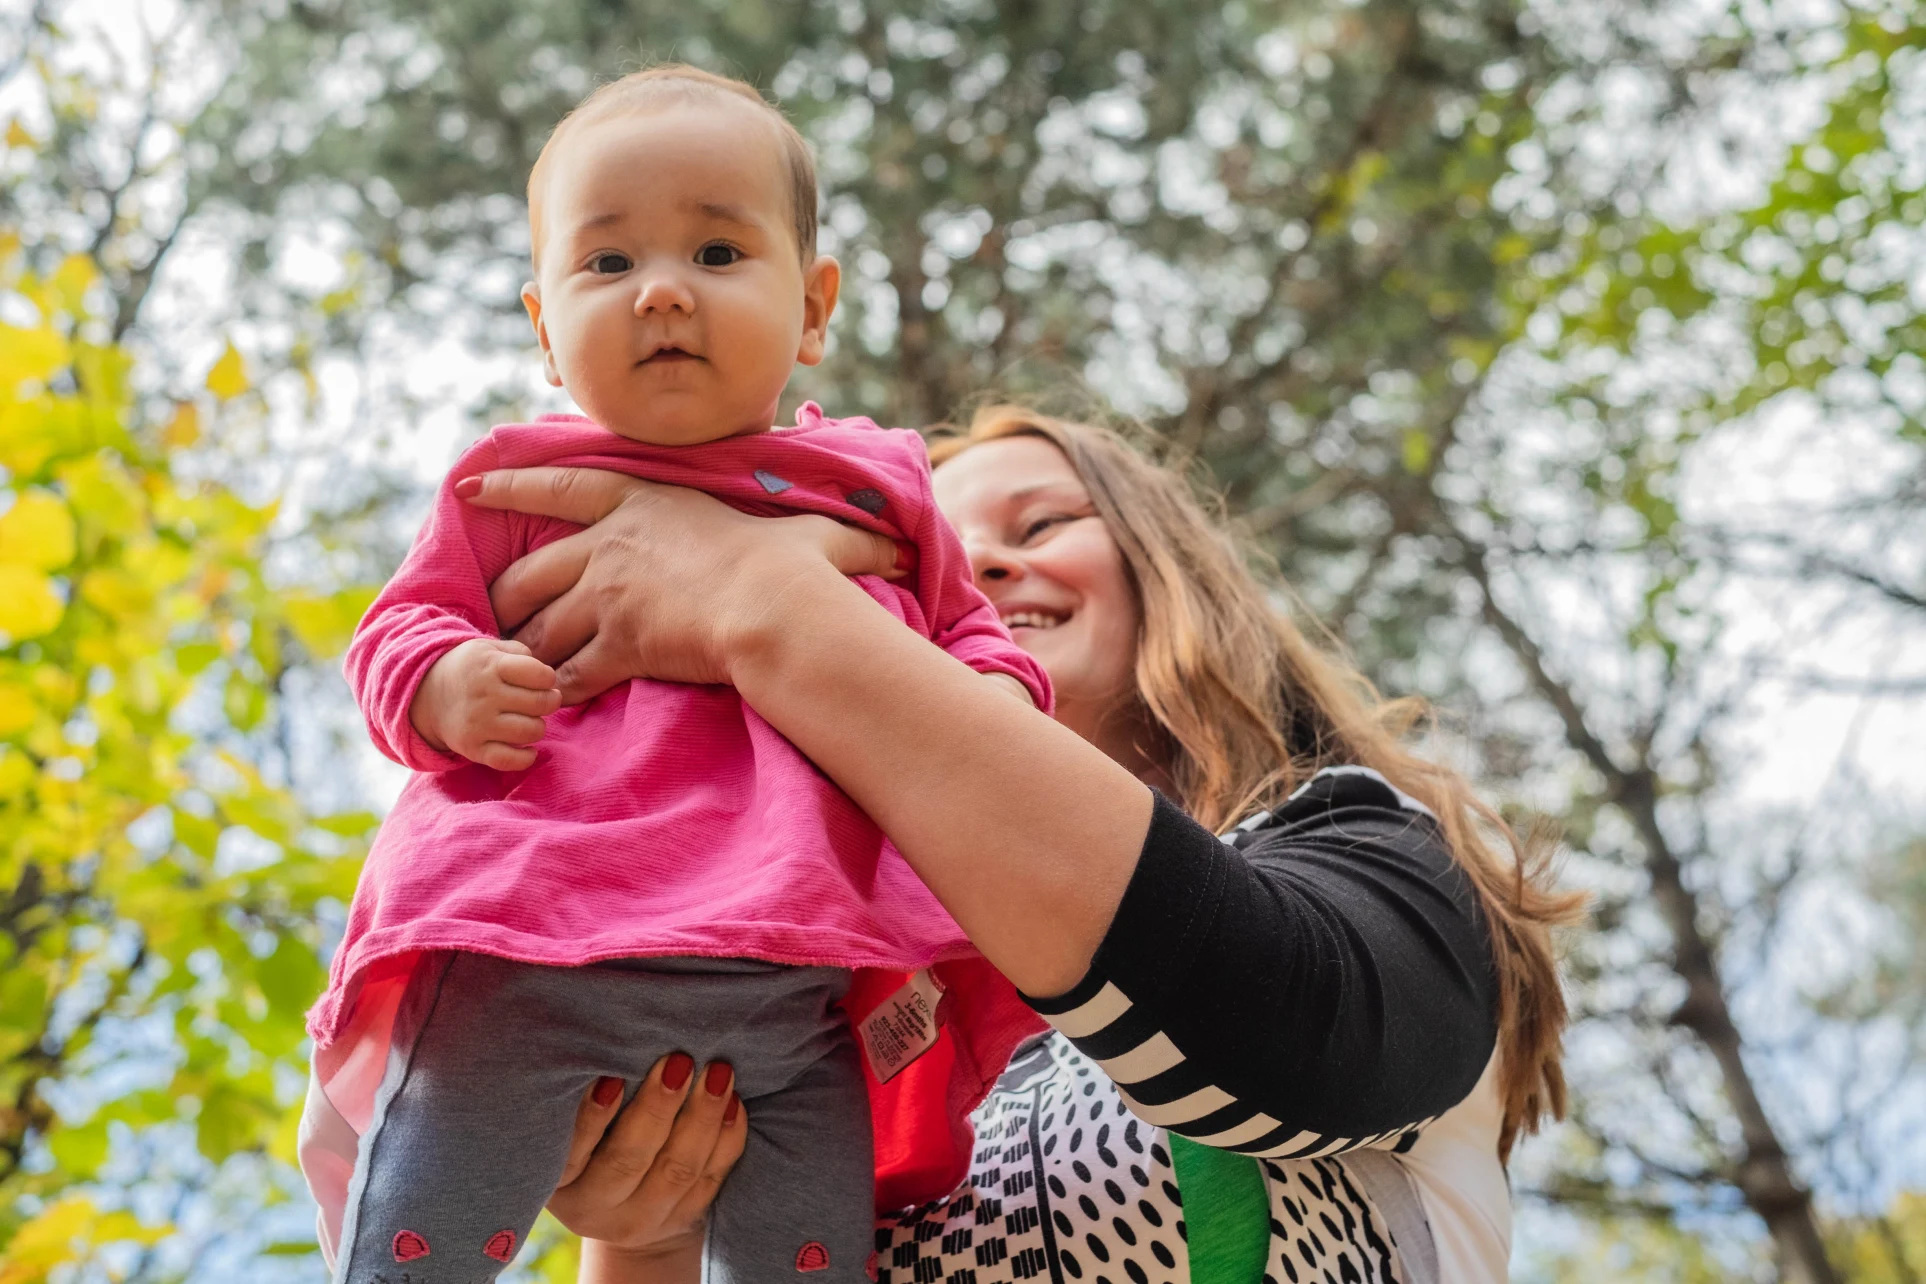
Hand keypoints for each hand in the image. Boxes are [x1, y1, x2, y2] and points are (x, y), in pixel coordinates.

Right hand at [409, 637, 561, 768]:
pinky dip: (526, 758)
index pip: (539, 674)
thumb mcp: (489, 648)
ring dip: (539, 727)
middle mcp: (483, 696)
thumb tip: (545, 676)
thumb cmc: (471, 670)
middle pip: (540, 704)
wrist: (425, 694)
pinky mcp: (473, 749)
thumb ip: (521, 653)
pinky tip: (529, 749)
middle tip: (544, 701)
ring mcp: (477, 724)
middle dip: (550, 702)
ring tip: (531, 720)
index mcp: (491, 666)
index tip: (543, 681)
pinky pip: (509, 761)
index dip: (548, 678)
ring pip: (531, 731)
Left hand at [462, 468, 903, 703]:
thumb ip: (837, 537)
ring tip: (519, 671)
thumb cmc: (798, 568)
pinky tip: (553, 707)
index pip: (560, 486)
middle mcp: (612, 545)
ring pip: (539, 627)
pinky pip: (566, 674)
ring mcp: (607, 594)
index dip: (511, 489)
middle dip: (507, 595)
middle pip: (531, 570)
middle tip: (496, 614)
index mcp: (644, 502)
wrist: (778, 609)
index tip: (469, 492)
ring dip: (527, 651)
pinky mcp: (614, 644)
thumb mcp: (810, 535)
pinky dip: (555, 692)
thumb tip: (899, 548)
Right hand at [549, 1053, 746, 1255]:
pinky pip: (710, 1180)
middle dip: (657, 1109)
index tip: (612, 1078)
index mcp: (558, 1181)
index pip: (571, 1153)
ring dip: (702, 1119)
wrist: (619, 1206)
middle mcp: (595, 1208)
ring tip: (717, 1074)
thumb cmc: (589, 1140)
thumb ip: (580, 1096)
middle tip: (679, 1061)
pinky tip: (734, 1103)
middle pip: (628, 1161)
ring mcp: (641, 1220)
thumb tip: (607, 1040)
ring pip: (678, 1171)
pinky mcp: (682, 1219)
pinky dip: (726, 1139)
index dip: (591, 1118)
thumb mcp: (568, 1127)